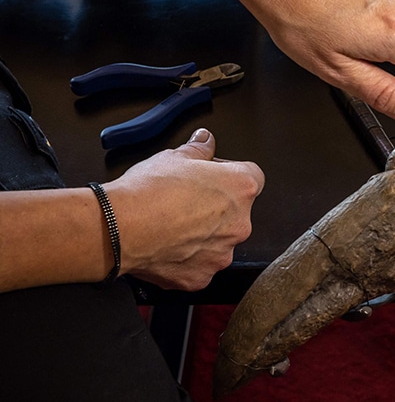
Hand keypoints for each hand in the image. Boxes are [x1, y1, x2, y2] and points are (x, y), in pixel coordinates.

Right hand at [104, 129, 263, 291]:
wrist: (119, 229)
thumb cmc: (147, 192)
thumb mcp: (175, 156)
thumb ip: (199, 149)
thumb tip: (205, 140)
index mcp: (241, 187)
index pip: (251, 176)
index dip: (228, 173)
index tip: (209, 175)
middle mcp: (239, 223)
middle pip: (235, 212)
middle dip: (215, 206)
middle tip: (185, 201)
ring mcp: (221, 253)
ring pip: (218, 241)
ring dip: (202, 234)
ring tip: (172, 225)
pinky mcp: (201, 277)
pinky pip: (199, 265)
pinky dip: (186, 258)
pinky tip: (166, 246)